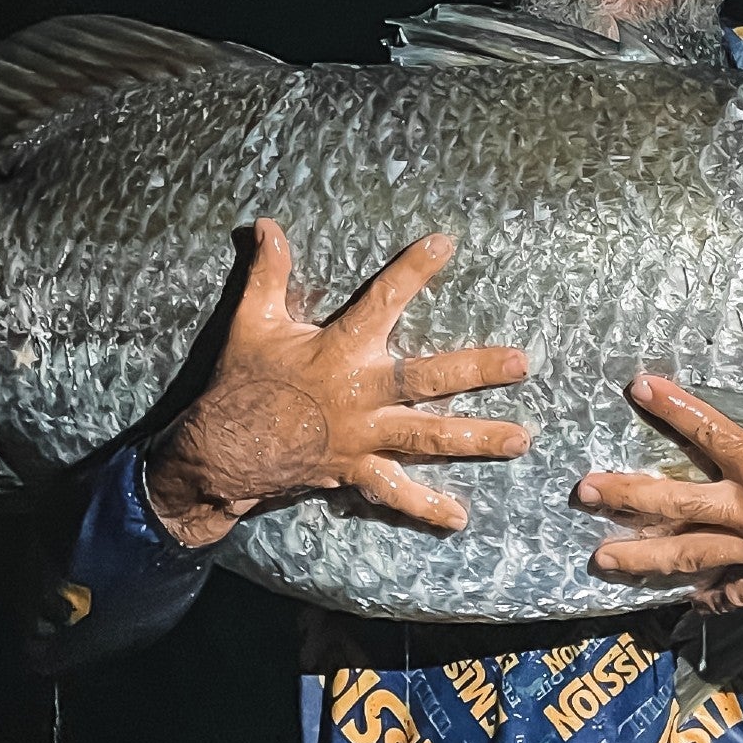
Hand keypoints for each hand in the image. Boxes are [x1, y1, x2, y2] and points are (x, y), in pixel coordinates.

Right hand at [143, 220, 531, 548]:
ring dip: (478, 439)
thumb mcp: (251, 321)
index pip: (383, 301)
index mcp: (338, 351)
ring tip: (521, 438)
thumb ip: (267, 272)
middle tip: (521, 363)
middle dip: (477, 370)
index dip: (413, 271)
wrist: (220, 450)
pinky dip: (427, 507)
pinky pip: (396, 492)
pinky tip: (459, 517)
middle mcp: (361, 394)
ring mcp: (364, 437)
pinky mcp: (356, 471)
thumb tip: (267, 224)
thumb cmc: (240, 381)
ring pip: (429, 437)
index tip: (446, 244)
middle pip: (428, 379)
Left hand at [573, 325, 742, 629]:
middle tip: (583, 493)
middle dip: (626, 498)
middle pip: (676, 505)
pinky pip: (725, 590)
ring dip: (640, 556)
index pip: (710, 433)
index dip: (673, 408)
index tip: (638, 386)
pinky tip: (675, 597)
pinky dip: (701, 594)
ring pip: (686, 556)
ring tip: (599, 558)